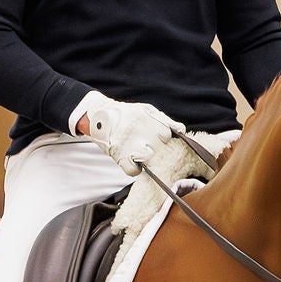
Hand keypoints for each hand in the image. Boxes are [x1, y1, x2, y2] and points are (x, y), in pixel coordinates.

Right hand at [70, 92, 185, 174]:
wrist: (100, 115)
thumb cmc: (127, 114)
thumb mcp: (147, 110)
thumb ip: (164, 120)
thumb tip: (181, 130)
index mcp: (151, 120)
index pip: (168, 136)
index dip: (163, 140)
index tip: (157, 141)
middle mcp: (144, 132)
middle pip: (161, 151)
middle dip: (157, 152)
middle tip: (146, 148)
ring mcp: (132, 144)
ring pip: (150, 161)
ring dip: (147, 161)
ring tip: (139, 154)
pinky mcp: (121, 156)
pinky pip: (133, 171)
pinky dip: (133, 170)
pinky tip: (131, 163)